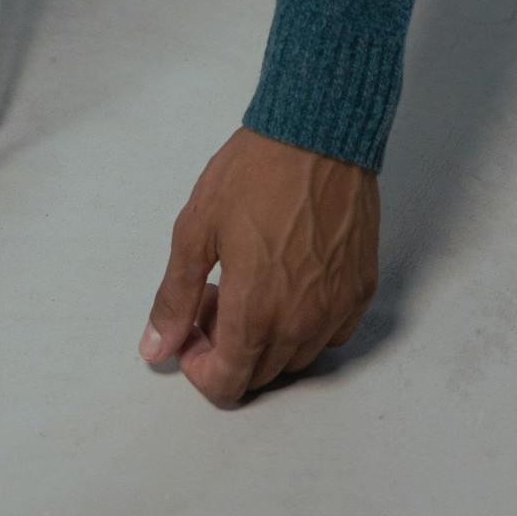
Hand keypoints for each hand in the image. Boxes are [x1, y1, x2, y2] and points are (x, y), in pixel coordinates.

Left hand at [139, 125, 379, 407]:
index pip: (228, 383)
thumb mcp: (197, 228)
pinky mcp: (362, 290)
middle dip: (229, 348)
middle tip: (216, 295)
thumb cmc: (253, 173)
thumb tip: (155, 349)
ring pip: (296, 357)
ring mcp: (337, 309)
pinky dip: (306, 325)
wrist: (319, 132)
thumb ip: (174, 297)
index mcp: (256, 312)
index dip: (200, 368)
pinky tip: (291, 283)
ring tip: (251, 284)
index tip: (192, 330)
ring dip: (266, 338)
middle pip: (260, 374)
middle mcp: (301, 324)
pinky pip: (330, 333)